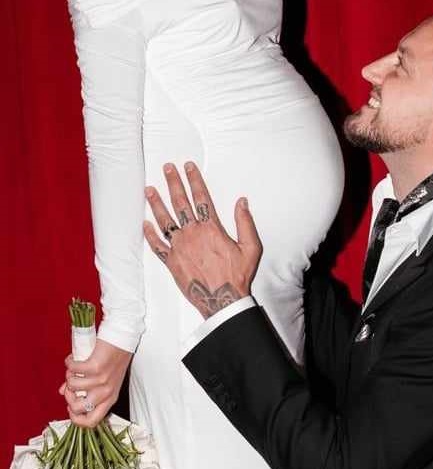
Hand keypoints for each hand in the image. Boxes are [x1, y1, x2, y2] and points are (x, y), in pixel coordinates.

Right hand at [60, 338, 131, 428]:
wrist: (123, 338)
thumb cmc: (114, 358)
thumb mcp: (103, 378)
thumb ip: (84, 388)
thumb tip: (63, 391)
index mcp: (110, 398)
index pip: (92, 422)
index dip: (76, 419)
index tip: (69, 408)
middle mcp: (107, 392)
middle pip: (79, 409)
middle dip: (68, 397)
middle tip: (69, 385)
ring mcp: (102, 380)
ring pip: (73, 387)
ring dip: (68, 377)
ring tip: (73, 369)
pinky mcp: (96, 366)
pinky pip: (73, 370)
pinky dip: (69, 363)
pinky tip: (73, 359)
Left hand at [143, 162, 262, 319]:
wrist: (222, 301)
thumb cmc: (237, 275)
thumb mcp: (251, 247)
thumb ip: (245, 222)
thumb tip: (242, 202)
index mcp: (211, 229)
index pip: (201, 197)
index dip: (194, 180)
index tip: (188, 166)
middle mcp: (192, 234)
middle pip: (180, 203)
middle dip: (173, 183)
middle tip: (167, 169)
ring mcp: (180, 248)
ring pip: (164, 221)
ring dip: (156, 203)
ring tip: (149, 189)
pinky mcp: (172, 262)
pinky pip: (157, 246)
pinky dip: (150, 234)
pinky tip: (145, 224)